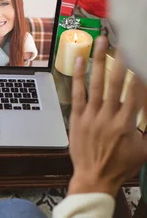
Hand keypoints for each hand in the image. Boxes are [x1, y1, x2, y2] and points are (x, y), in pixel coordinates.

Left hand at [68, 36, 146, 197]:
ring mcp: (91, 117)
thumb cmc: (121, 165)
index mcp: (127, 123)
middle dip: (121, 57)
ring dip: (99, 60)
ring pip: (96, 83)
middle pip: (116, 81)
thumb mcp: (145, 148)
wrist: (94, 179)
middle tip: (123, 39)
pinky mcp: (77, 119)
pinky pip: (78, 94)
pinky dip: (79, 76)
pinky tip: (81, 60)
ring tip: (101, 41)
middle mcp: (109, 116)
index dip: (139, 70)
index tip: (140, 53)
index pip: (136, 89)